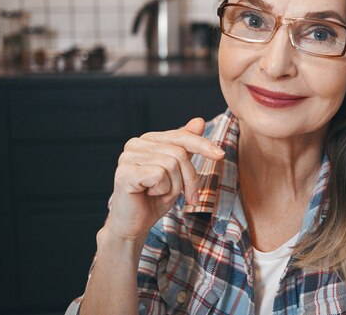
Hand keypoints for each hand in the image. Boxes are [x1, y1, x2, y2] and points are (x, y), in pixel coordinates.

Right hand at [103, 117, 224, 241]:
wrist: (134, 225)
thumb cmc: (155, 198)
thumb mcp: (178, 171)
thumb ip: (186, 146)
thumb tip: (199, 121)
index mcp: (148, 140)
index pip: (182, 136)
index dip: (203, 145)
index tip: (221, 155)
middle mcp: (135, 144)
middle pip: (179, 152)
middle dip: (189, 178)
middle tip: (187, 196)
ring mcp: (128, 157)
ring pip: (171, 165)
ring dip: (174, 187)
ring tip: (162, 194)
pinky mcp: (125, 173)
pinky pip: (159, 175)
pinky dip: (163, 190)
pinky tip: (149, 195)